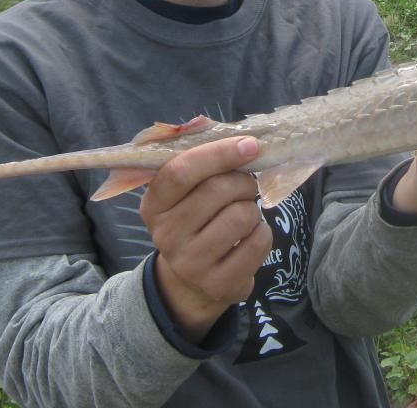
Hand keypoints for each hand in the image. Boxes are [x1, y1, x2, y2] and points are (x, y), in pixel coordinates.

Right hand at [140, 136, 272, 342]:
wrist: (192, 280)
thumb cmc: (195, 218)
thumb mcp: (187, 191)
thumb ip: (203, 159)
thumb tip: (240, 133)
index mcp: (154, 204)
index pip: (180, 171)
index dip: (218, 153)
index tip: (250, 145)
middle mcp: (166, 235)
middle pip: (218, 190)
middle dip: (243, 181)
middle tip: (244, 186)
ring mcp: (190, 263)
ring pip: (242, 215)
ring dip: (252, 208)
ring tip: (242, 213)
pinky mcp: (218, 284)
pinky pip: (258, 242)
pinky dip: (263, 231)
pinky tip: (248, 236)